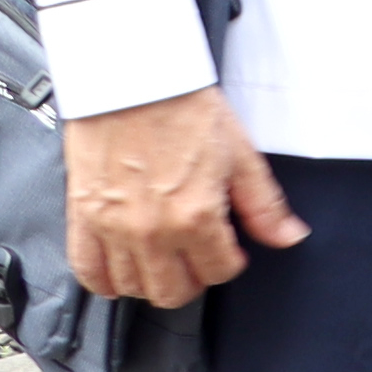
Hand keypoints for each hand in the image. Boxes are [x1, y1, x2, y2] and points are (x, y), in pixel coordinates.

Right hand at [63, 89, 303, 309]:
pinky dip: (104, 280)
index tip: (229, 248)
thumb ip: (264, 205)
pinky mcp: (82, 216)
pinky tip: (121, 272)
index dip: (230, 262)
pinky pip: (88, 271)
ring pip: (133, 288)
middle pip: (173, 292)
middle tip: (198, 258)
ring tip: (164, 259)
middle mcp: (151, 230)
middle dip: (194, 280)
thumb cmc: (183, 108)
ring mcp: (112, 226)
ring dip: (153, 281)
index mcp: (195, 215)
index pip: (219, 272)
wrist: (132, 79)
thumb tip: (289, 237)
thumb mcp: (239, 153)